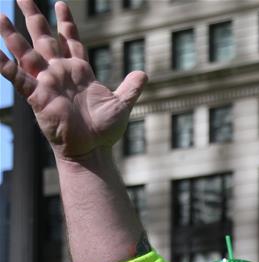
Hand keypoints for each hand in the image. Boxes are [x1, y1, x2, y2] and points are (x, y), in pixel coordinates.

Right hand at [0, 0, 146, 158]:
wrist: (93, 150)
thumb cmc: (105, 130)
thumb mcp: (122, 104)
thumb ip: (131, 87)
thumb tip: (143, 74)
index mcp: (80, 71)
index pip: (71, 40)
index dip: (66, 22)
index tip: (60, 3)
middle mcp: (60, 73)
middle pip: (44, 38)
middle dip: (34, 17)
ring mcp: (48, 83)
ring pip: (27, 54)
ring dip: (13, 36)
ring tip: (0, 17)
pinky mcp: (38, 97)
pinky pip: (18, 79)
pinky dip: (6, 66)